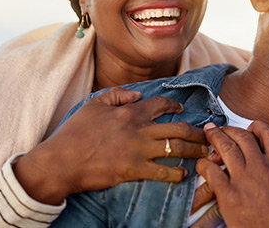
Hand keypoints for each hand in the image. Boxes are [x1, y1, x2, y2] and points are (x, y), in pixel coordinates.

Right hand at [14, 87, 208, 204]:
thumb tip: (136, 96)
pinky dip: (176, 173)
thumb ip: (117, 95)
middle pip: (178, 128)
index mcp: (130, 111)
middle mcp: (139, 128)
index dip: (175, 106)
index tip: (183, 111)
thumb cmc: (74, 133)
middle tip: (207, 136)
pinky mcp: (134, 169)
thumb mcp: (93, 104)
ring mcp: (138, 149)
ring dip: (194, 151)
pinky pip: (163, 171)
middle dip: (197, 132)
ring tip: (204, 154)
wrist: (61, 161)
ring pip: (176, 147)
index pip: (161, 105)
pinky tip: (182, 174)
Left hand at [195, 121, 268, 227]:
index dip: (256, 126)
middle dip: (230, 129)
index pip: (266, 132)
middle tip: (223, 129)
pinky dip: (205, 164)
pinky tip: (203, 163)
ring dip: (215, 138)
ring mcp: (243, 180)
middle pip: (242, 137)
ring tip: (210, 134)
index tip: (251, 128)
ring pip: (225, 148)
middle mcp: (261, 167)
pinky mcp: (228, 195)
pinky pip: (212, 172)